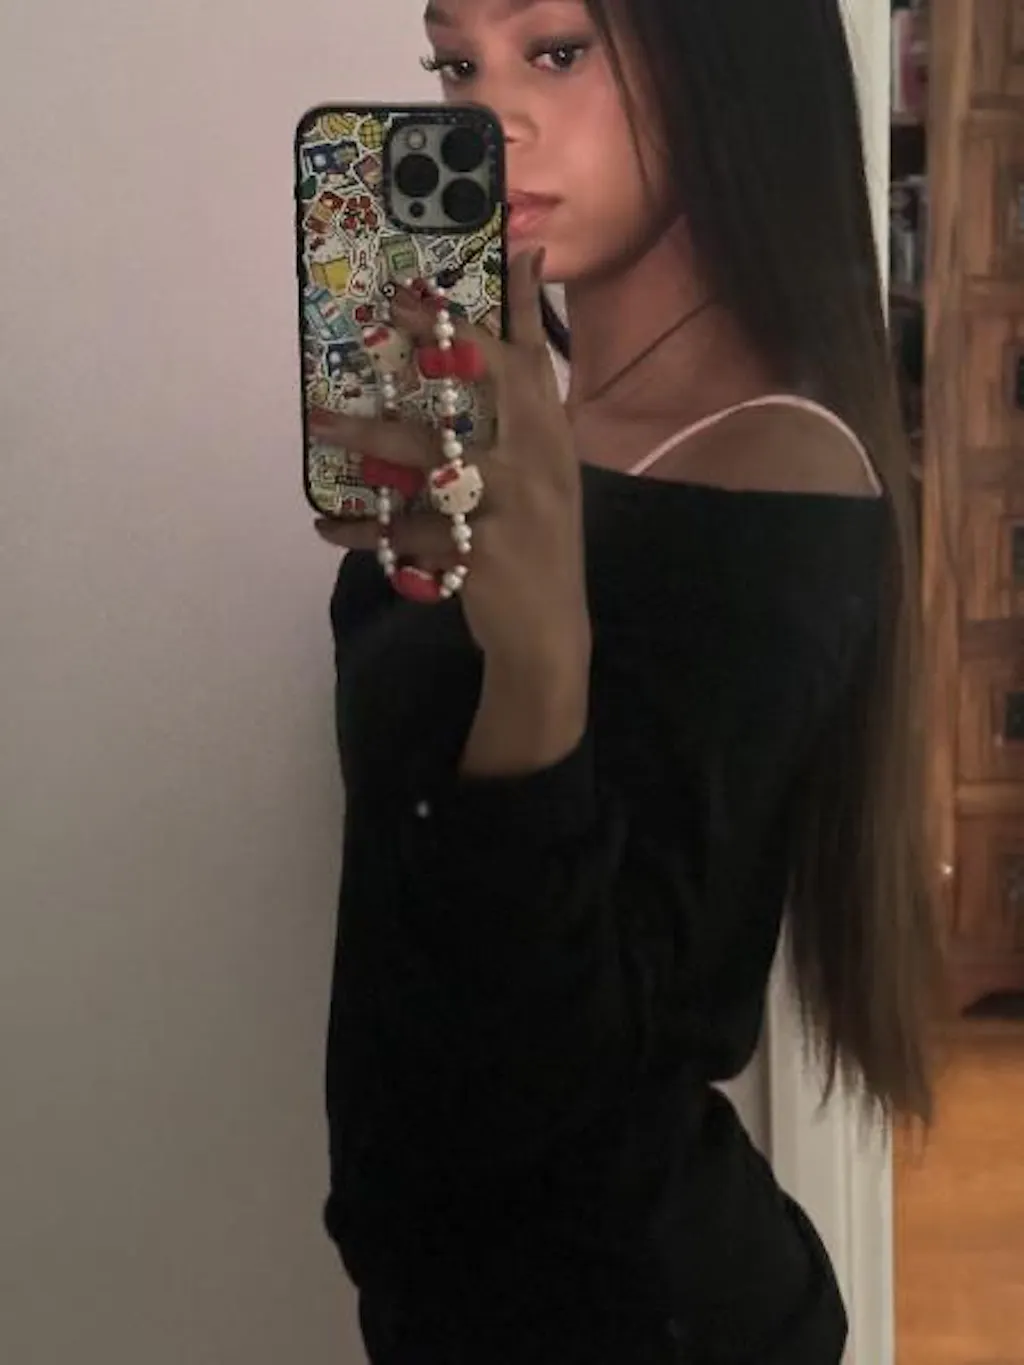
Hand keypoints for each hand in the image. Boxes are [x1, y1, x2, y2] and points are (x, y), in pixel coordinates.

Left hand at [312, 248, 590, 677]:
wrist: (550, 634)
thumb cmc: (536, 552)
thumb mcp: (542, 485)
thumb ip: (518, 435)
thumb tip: (464, 387)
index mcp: (551, 439)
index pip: (538, 358)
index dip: (523, 302)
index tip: (514, 245)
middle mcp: (539, 459)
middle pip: (490, 378)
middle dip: (440, 335)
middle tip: (393, 306)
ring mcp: (514, 502)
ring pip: (430, 454)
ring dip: (368, 434)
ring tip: (320, 421)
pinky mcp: (484, 547)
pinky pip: (408, 528)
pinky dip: (364, 529)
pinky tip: (329, 527)